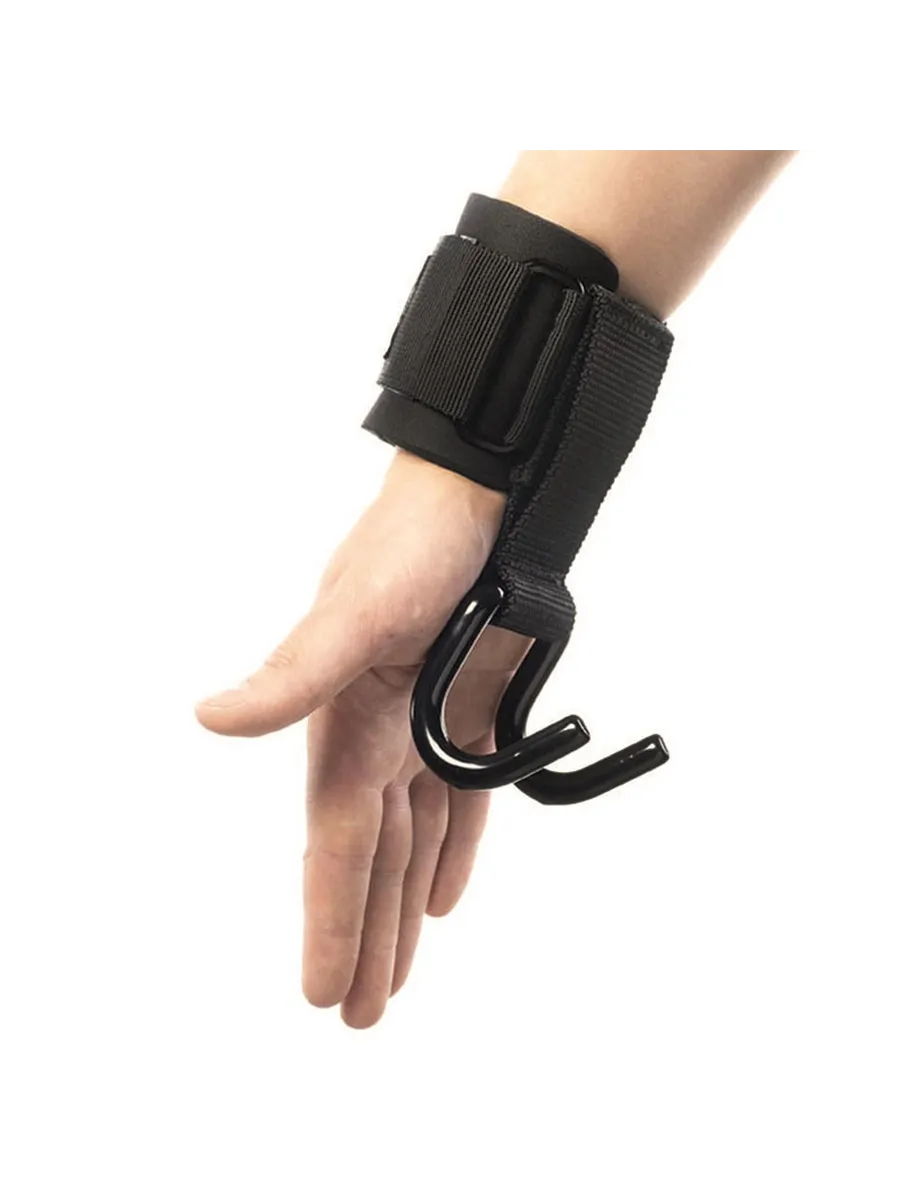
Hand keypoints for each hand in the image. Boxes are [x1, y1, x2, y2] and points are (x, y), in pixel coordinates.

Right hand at [195, 450, 526, 1026]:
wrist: (481, 501)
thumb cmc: (411, 547)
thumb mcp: (350, 613)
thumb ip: (290, 675)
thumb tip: (210, 720)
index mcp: (345, 729)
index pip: (336, 849)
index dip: (329, 921)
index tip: (321, 993)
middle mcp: (379, 739)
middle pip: (372, 862)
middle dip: (363, 938)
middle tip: (356, 1015)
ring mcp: (426, 730)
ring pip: (415, 842)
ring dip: (403, 908)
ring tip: (394, 975)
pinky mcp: (471, 714)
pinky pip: (462, 800)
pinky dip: (454, 849)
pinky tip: (446, 894)